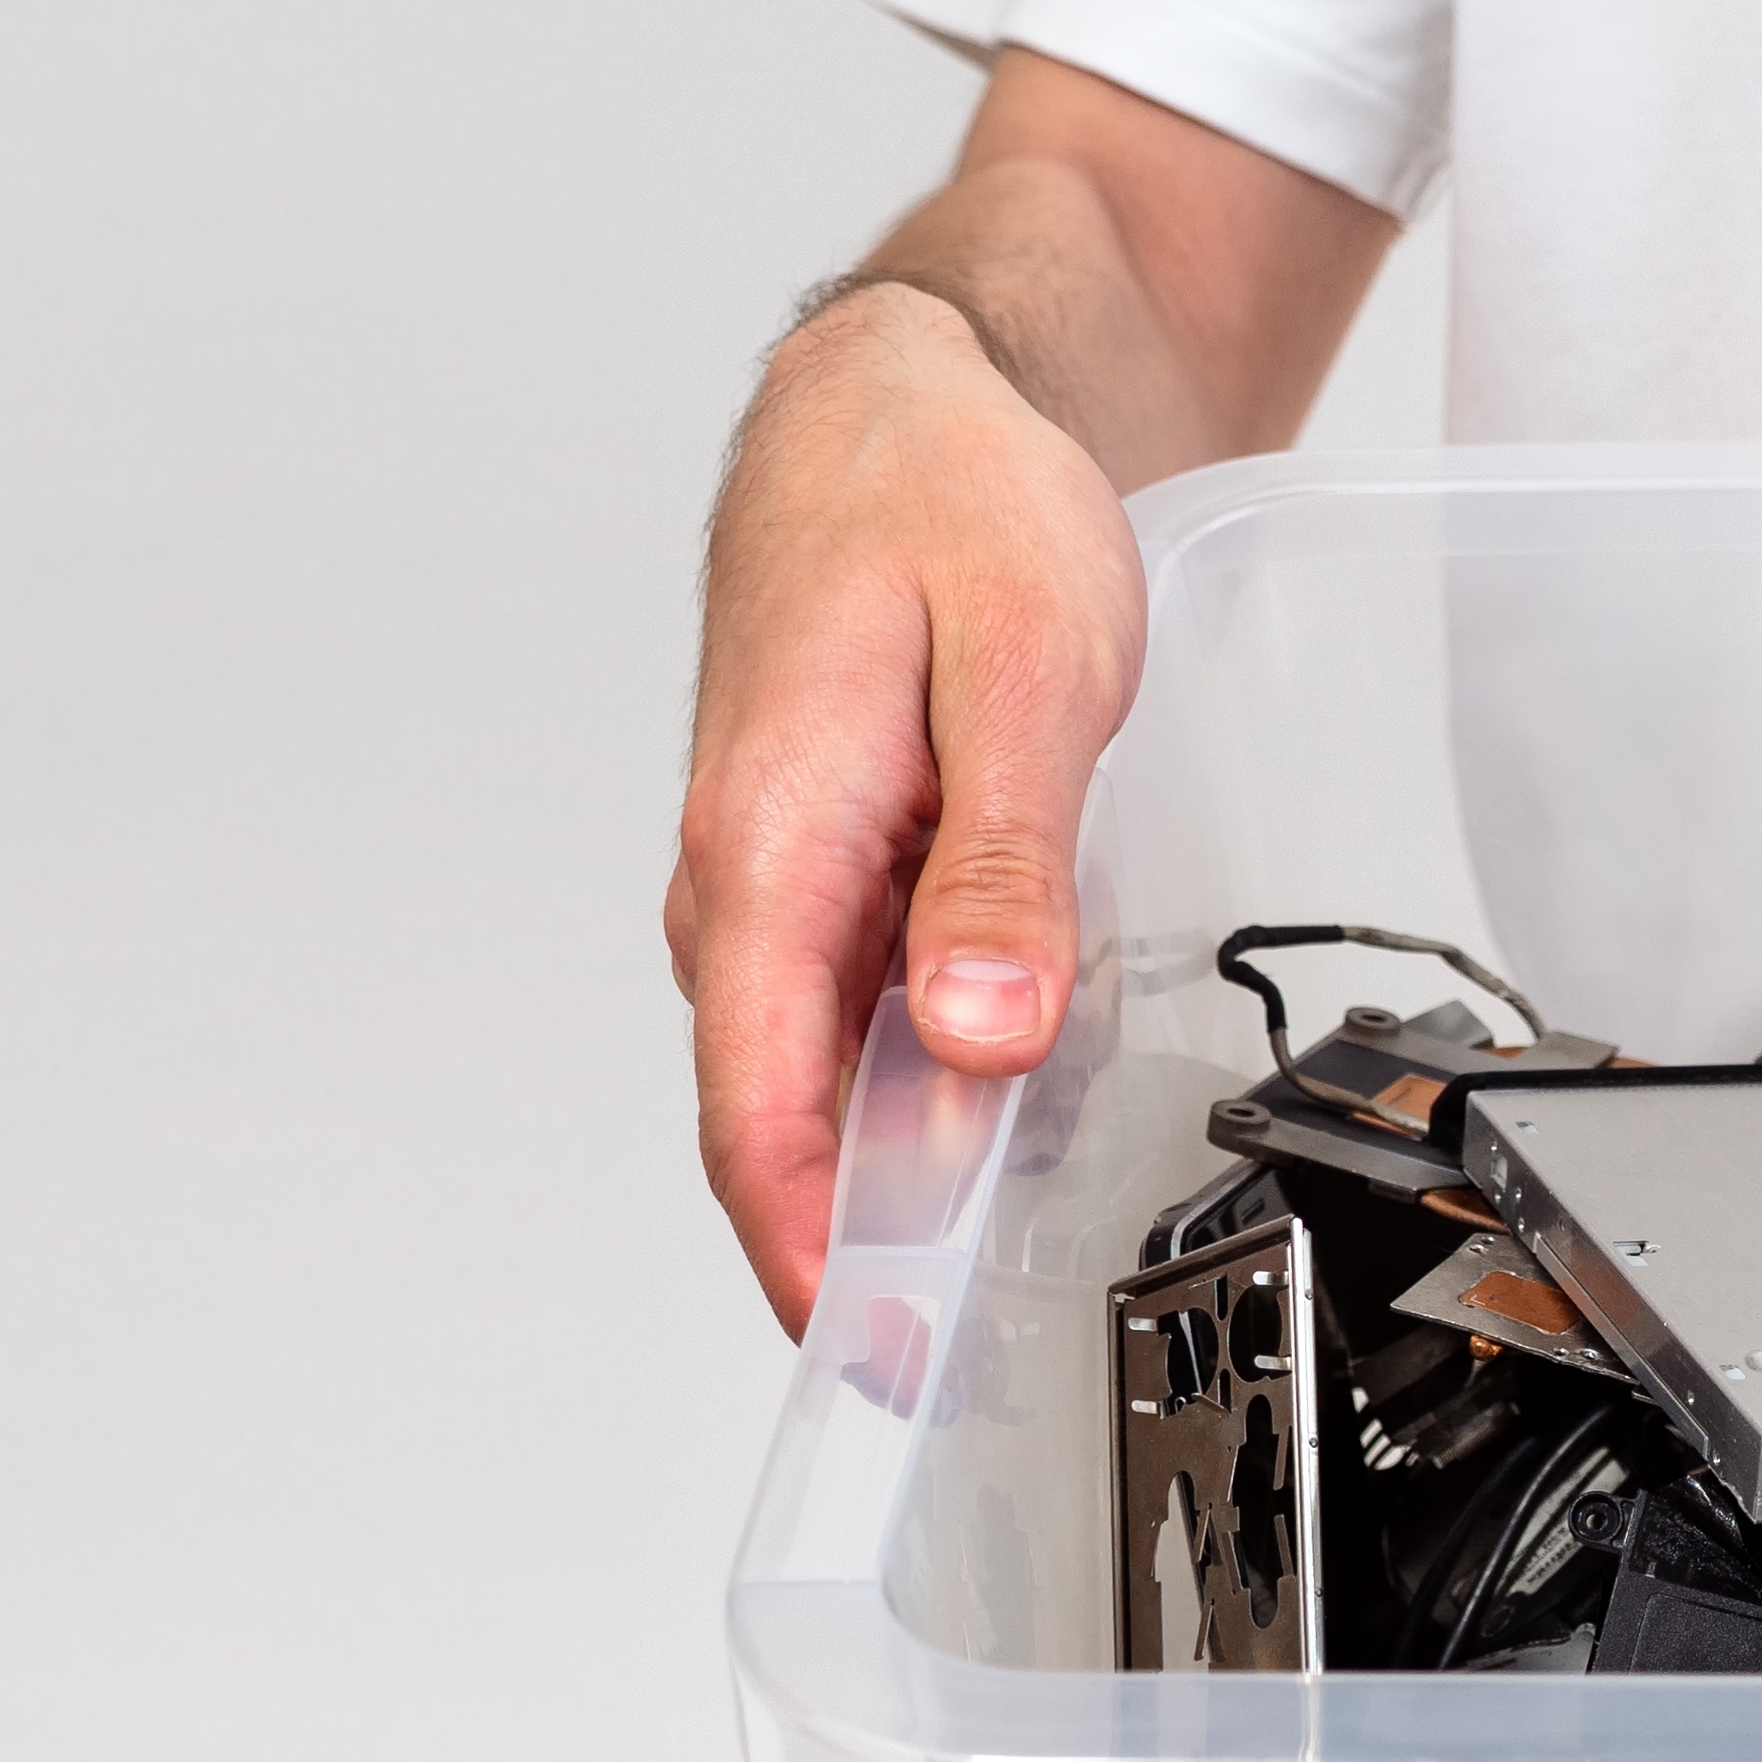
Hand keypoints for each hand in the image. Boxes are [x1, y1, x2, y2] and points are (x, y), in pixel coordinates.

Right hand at [664, 285, 1137, 1333]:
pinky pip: (845, 1014)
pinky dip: (913, 1077)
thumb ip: (1001, 867)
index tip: (878, 1359)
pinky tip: (999, 1104)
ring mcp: (766, 888)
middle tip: (967, 1356)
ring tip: (997, 1257)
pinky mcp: (811, 876)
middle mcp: (738, 886)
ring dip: (893, 1166)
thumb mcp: (1023, 671)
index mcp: (766, 850)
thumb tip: (978, 1037)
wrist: (902, 403)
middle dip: (863, 1248)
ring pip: (816, 1072)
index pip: (757, 1110)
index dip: (815, 1256)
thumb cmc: (950, 501)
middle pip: (779, 1120)